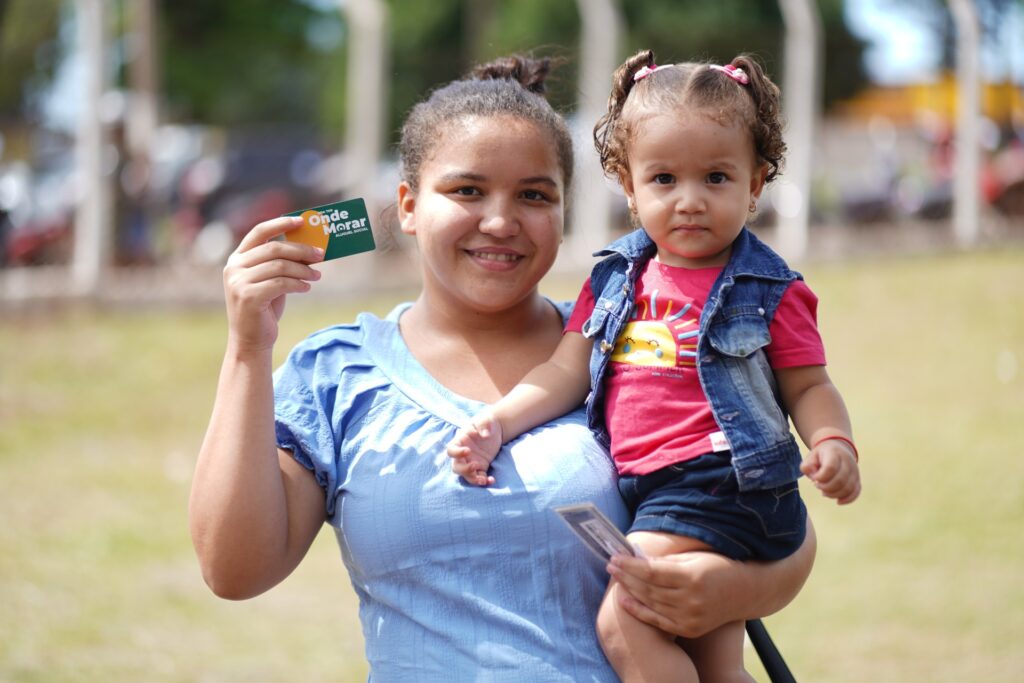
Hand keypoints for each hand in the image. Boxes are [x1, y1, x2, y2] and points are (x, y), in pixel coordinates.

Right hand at [222, 216, 323, 352]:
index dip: (280, 223)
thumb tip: (309, 248)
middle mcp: (234, 267)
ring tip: (317, 275)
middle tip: (321, 254)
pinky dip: (298, 284)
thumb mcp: (271, 280)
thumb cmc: (265, 308)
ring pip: (280, 266)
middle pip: (274, 249)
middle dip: (301, 250)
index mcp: (238, 258)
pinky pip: (281, 283)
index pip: (259, 232)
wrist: (251, 340)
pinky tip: (307, 287)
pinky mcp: (248, 297)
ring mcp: (239, 282)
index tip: (302, 221)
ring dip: (303, 269)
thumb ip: (281, 263)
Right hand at [446, 411, 502, 485]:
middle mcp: (462, 455)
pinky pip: (480, 477)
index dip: (457, 453)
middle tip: (476, 465)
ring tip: (483, 480)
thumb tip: (484, 435)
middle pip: (456, 467)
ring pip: (467, 476)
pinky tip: (492, 480)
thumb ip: (483, 425)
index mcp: (459, 442)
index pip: (451, 450)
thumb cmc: (485, 422)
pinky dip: (485, 481)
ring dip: (473, 479)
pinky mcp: (481, 467)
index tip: (468, 450)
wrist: (495, 429)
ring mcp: (471, 462)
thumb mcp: (484, 420)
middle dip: (464, 470)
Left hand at [606, 550, 746, 638]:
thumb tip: (638, 559)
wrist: (746, 592)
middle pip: (648, 589)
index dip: (630, 565)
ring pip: (651, 604)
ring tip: (616, 579)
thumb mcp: (694, 558)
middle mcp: (691, 600)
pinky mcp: (690, 629)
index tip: (615, 557)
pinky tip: (625, 601)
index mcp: (692, 577)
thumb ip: (667, 561)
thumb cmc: (719, 567)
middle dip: (626, 576)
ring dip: (630, 591)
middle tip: (610, 565)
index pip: (651, 572)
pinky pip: (658, 621)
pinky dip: (640, 612)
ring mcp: (690, 617)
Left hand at [800, 439, 859, 503]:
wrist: (838, 449)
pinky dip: (847, 499)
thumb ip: (806, 466)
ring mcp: (855, 471)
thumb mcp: (810, 457)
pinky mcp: (857, 479)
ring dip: (834, 494)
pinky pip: (856, 491)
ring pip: (848, 488)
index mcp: (834, 453)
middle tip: (817, 486)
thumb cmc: (821, 456)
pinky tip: (838, 501)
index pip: (830, 468)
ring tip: (824, 492)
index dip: (820, 477)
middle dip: (826, 487)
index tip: (814, 478)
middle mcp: (847, 461)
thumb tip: (813, 476)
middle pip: (840, 480)